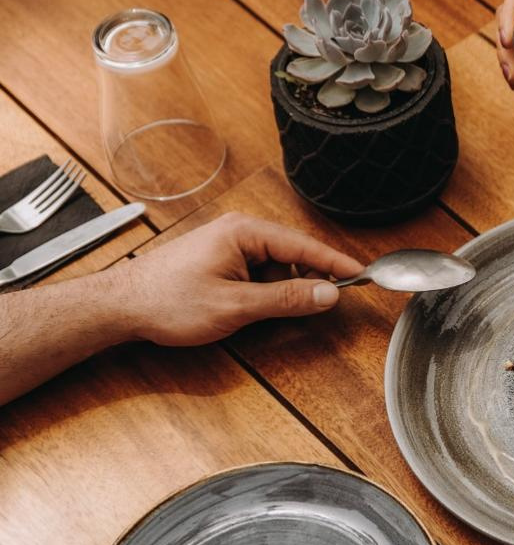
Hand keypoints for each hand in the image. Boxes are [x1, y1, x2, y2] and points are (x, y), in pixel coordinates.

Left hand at [119, 212, 364, 346]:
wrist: (120, 307)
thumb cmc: (168, 302)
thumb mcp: (237, 306)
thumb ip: (287, 298)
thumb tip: (328, 294)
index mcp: (244, 232)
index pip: (304, 245)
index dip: (335, 263)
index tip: (361, 274)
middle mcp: (238, 231)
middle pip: (292, 255)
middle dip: (306, 281)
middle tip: (321, 304)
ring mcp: (227, 245)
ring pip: (275, 267)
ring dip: (279, 290)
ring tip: (267, 313)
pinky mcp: (219, 259)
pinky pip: (257, 272)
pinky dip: (263, 291)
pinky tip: (253, 309)